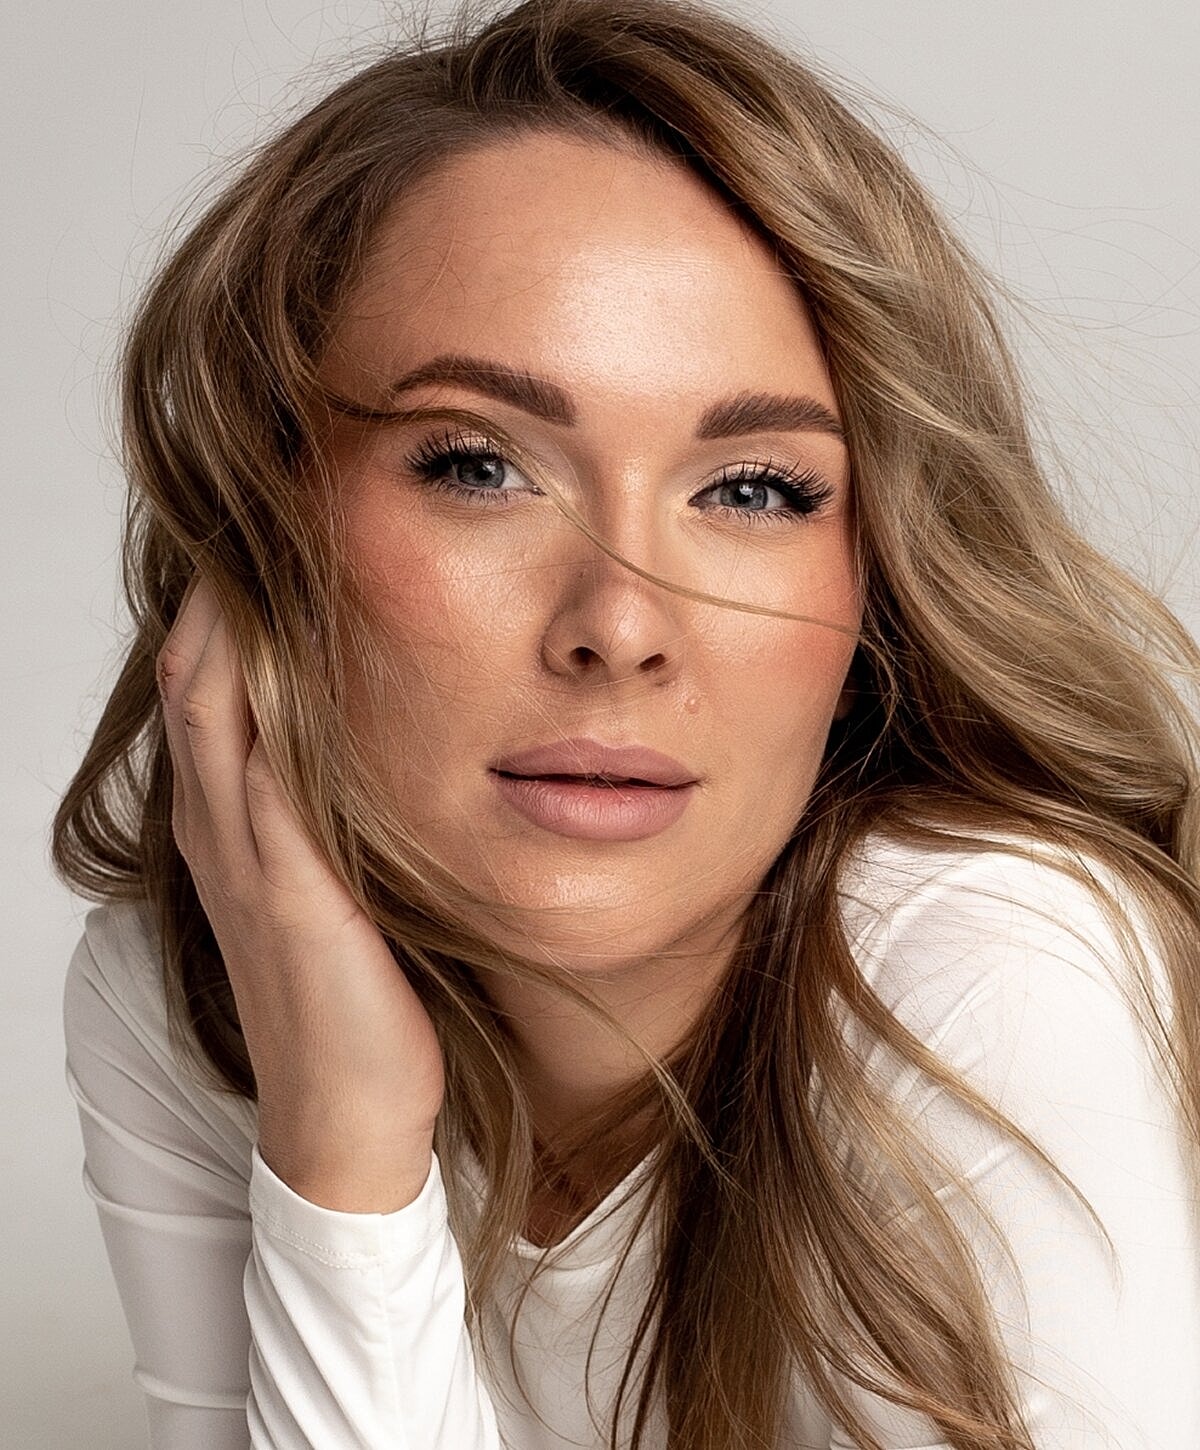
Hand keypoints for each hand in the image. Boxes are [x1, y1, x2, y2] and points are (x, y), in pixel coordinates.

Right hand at [156, 573, 444, 1211]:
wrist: (347, 1117)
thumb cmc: (353, 1007)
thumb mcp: (330, 897)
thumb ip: (329, 828)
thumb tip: (363, 761)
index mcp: (233, 835)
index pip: (205, 699)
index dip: (219, 621)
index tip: (255, 552)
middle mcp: (226, 837)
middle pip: (194, 687)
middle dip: (214, 600)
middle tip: (248, 521)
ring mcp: (249, 861)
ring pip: (214, 715)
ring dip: (229, 630)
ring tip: (253, 550)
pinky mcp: (292, 889)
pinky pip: (267, 773)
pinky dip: (269, 703)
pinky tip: (289, 647)